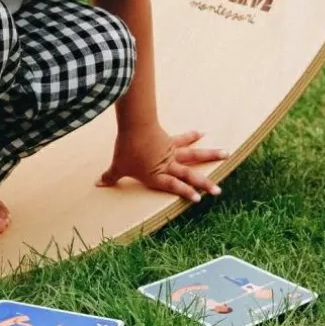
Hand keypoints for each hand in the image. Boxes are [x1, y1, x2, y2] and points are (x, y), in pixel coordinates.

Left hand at [96, 125, 226, 202]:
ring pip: (194, 155)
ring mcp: (170, 151)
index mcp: (156, 174)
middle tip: (218, 190)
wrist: (135, 126)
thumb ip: (110, 177)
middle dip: (204, 183)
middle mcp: (167, 164)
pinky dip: (192, 135)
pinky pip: (183, 139)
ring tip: (227, 154)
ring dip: (210, 155)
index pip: (173, 186)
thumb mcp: (117, 166)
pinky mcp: (169, 139)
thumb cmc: (126, 149)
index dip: (185, 192)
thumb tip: (97, 184)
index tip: (199, 199)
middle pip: (189, 174)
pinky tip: (202, 133)